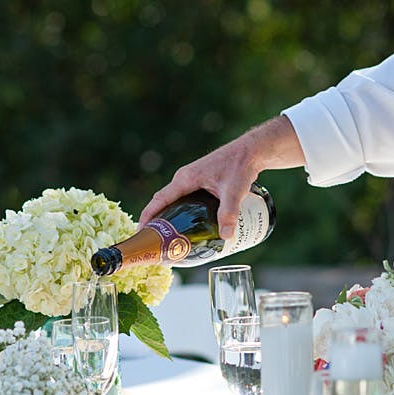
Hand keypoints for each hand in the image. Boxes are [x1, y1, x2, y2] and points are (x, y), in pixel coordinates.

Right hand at [140, 115, 303, 238]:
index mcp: (185, 179)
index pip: (159, 200)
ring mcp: (192, 180)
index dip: (148, 217)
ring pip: (175, 202)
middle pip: (164, 203)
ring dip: (170, 219)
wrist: (252, 151)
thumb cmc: (241, 165)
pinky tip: (190, 227)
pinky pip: (185, 200)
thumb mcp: (235, 191)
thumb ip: (229, 213)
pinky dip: (182, 213)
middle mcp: (184, 179)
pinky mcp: (201, 183)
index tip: (141, 233)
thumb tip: (226, 237)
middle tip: (157, 244)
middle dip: (158, 223)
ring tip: (172, 240)